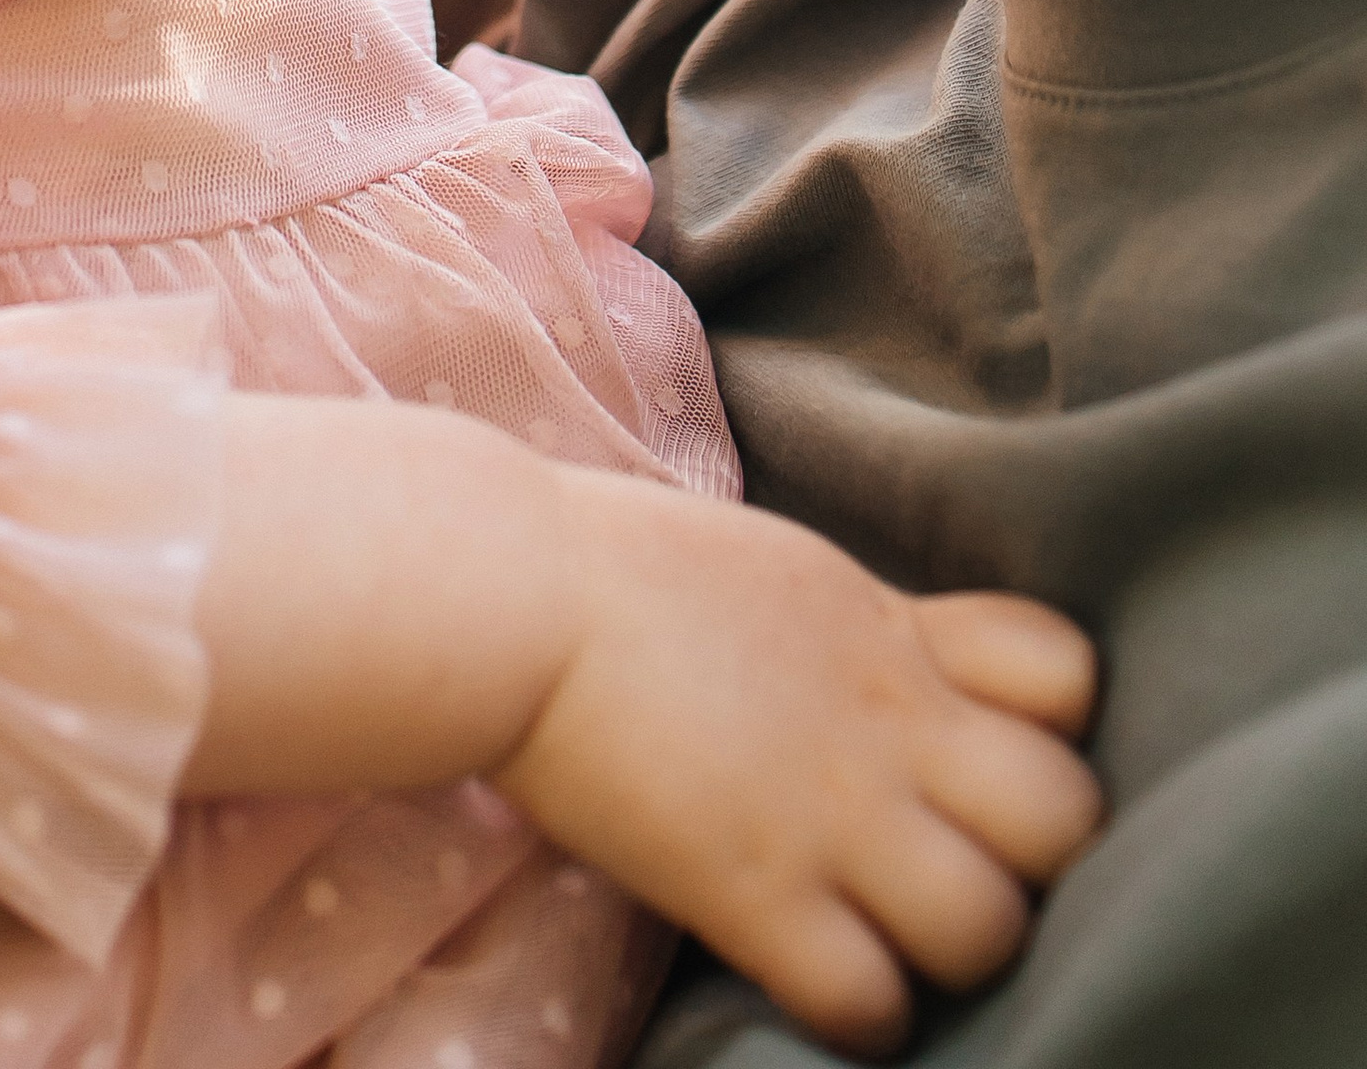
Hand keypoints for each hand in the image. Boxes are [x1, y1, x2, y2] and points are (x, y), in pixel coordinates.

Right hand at [493, 469, 1101, 1058]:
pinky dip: (858, 1012)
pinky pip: (872, 1002)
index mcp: (890, 627)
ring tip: (891, 937)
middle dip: (1030, 854)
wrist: (509, 593)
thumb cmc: (613, 565)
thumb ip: (862, 629)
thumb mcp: (780, 572)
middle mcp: (891, 720)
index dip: (1046, 724)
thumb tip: (899, 670)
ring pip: (990, 927)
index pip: (1067, 672)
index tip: (982, 745)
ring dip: (953, 947)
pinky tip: (811, 977)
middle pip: (1066, 815)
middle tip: (954, 860)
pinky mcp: (758, 890)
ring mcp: (831, 810)